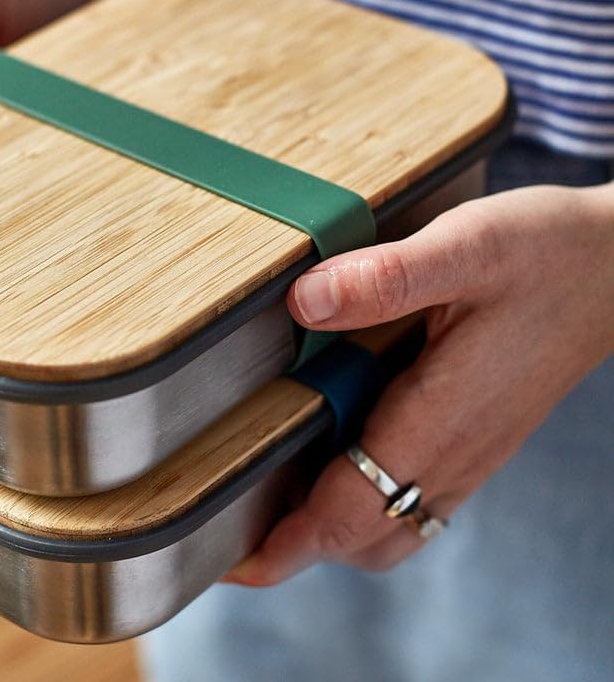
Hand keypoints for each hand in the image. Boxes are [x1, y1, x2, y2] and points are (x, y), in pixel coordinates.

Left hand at [224, 182, 613, 585]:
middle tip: (231, 526)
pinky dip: (362, 501)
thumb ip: (384, 278)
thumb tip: (302, 304)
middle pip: (365, 536)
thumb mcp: (466, 247)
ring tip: (267, 500)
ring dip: (328, 528)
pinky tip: (332, 460)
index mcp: (444, 417)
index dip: (288, 541)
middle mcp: (457, 450)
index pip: (353, 511)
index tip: (233, 559)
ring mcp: (469, 450)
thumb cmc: (545, 254)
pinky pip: (412, 498)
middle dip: (297, 545)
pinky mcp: (474, 437)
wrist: (612, 267)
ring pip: (389, 526)